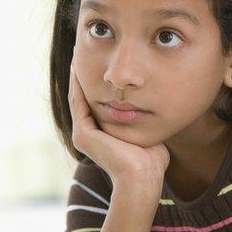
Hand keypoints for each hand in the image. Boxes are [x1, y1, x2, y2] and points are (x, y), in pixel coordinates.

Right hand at [68, 64, 169, 194]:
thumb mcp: (145, 132)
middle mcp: (87, 135)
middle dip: (83, 75)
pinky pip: (78, 103)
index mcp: (99, 135)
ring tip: (77, 54)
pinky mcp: (83, 135)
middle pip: (82, 98)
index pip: (94, 103)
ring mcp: (82, 135)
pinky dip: (78, 85)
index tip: (99, 63)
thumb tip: (154, 107)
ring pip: (77, 98)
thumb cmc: (151, 161)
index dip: (94, 83)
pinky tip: (79, 68)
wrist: (143, 179)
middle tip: (82, 52)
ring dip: (77, 77)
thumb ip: (144, 119)